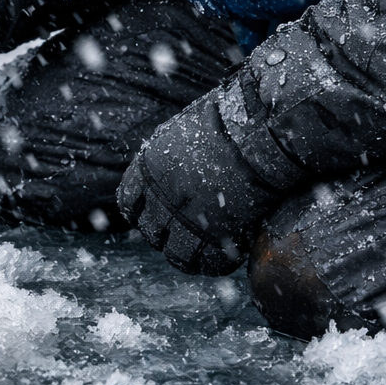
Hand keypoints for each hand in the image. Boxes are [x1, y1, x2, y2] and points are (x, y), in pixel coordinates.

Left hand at [117, 91, 283, 276]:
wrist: (255, 133)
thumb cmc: (226, 121)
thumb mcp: (182, 131)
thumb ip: (170, 154)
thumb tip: (171, 167)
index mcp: (148, 170)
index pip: (130, 203)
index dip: (143, 211)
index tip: (155, 213)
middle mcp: (161, 198)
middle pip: (152, 232)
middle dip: (165, 235)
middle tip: (183, 233)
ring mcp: (187, 220)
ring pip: (177, 255)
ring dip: (188, 256)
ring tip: (202, 255)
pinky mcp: (216, 235)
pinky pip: (210, 262)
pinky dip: (217, 263)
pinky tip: (226, 256)